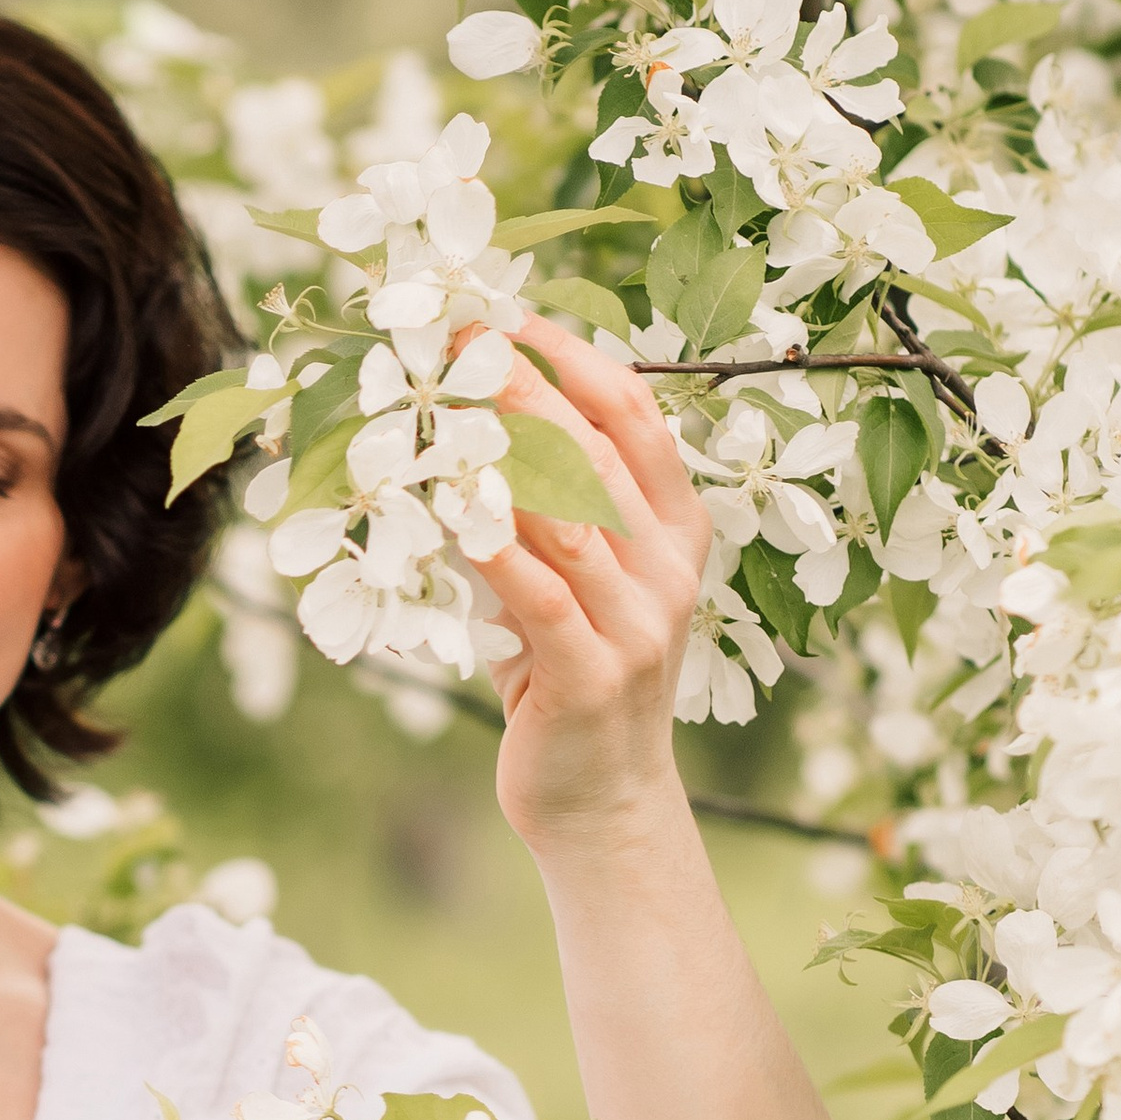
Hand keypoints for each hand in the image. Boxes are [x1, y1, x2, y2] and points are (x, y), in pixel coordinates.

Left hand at [475, 317, 713, 862]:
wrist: (599, 802)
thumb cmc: (568, 681)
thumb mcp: (562, 586)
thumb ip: (531, 517)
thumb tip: (454, 437)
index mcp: (676, 530)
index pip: (635, 416)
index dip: (574, 357)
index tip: (508, 317)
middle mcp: (668, 568)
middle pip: (596, 449)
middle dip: (522, 385)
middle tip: (456, 339)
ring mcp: (640, 621)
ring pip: (569, 513)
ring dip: (501, 451)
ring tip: (444, 401)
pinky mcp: (594, 673)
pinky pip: (540, 592)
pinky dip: (495, 545)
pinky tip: (452, 506)